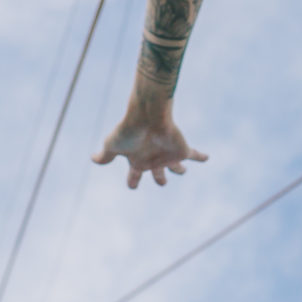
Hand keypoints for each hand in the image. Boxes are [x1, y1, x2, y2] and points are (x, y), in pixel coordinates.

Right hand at [93, 113, 209, 189]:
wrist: (147, 116)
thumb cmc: (129, 130)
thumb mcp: (113, 145)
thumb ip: (105, 155)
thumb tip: (93, 159)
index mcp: (137, 160)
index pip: (134, 176)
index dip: (133, 182)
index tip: (132, 185)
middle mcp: (153, 158)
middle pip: (157, 173)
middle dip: (159, 179)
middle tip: (162, 182)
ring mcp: (167, 155)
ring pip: (175, 166)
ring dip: (179, 169)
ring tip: (182, 170)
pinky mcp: (181, 150)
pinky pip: (193, 155)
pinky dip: (200, 157)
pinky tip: (207, 158)